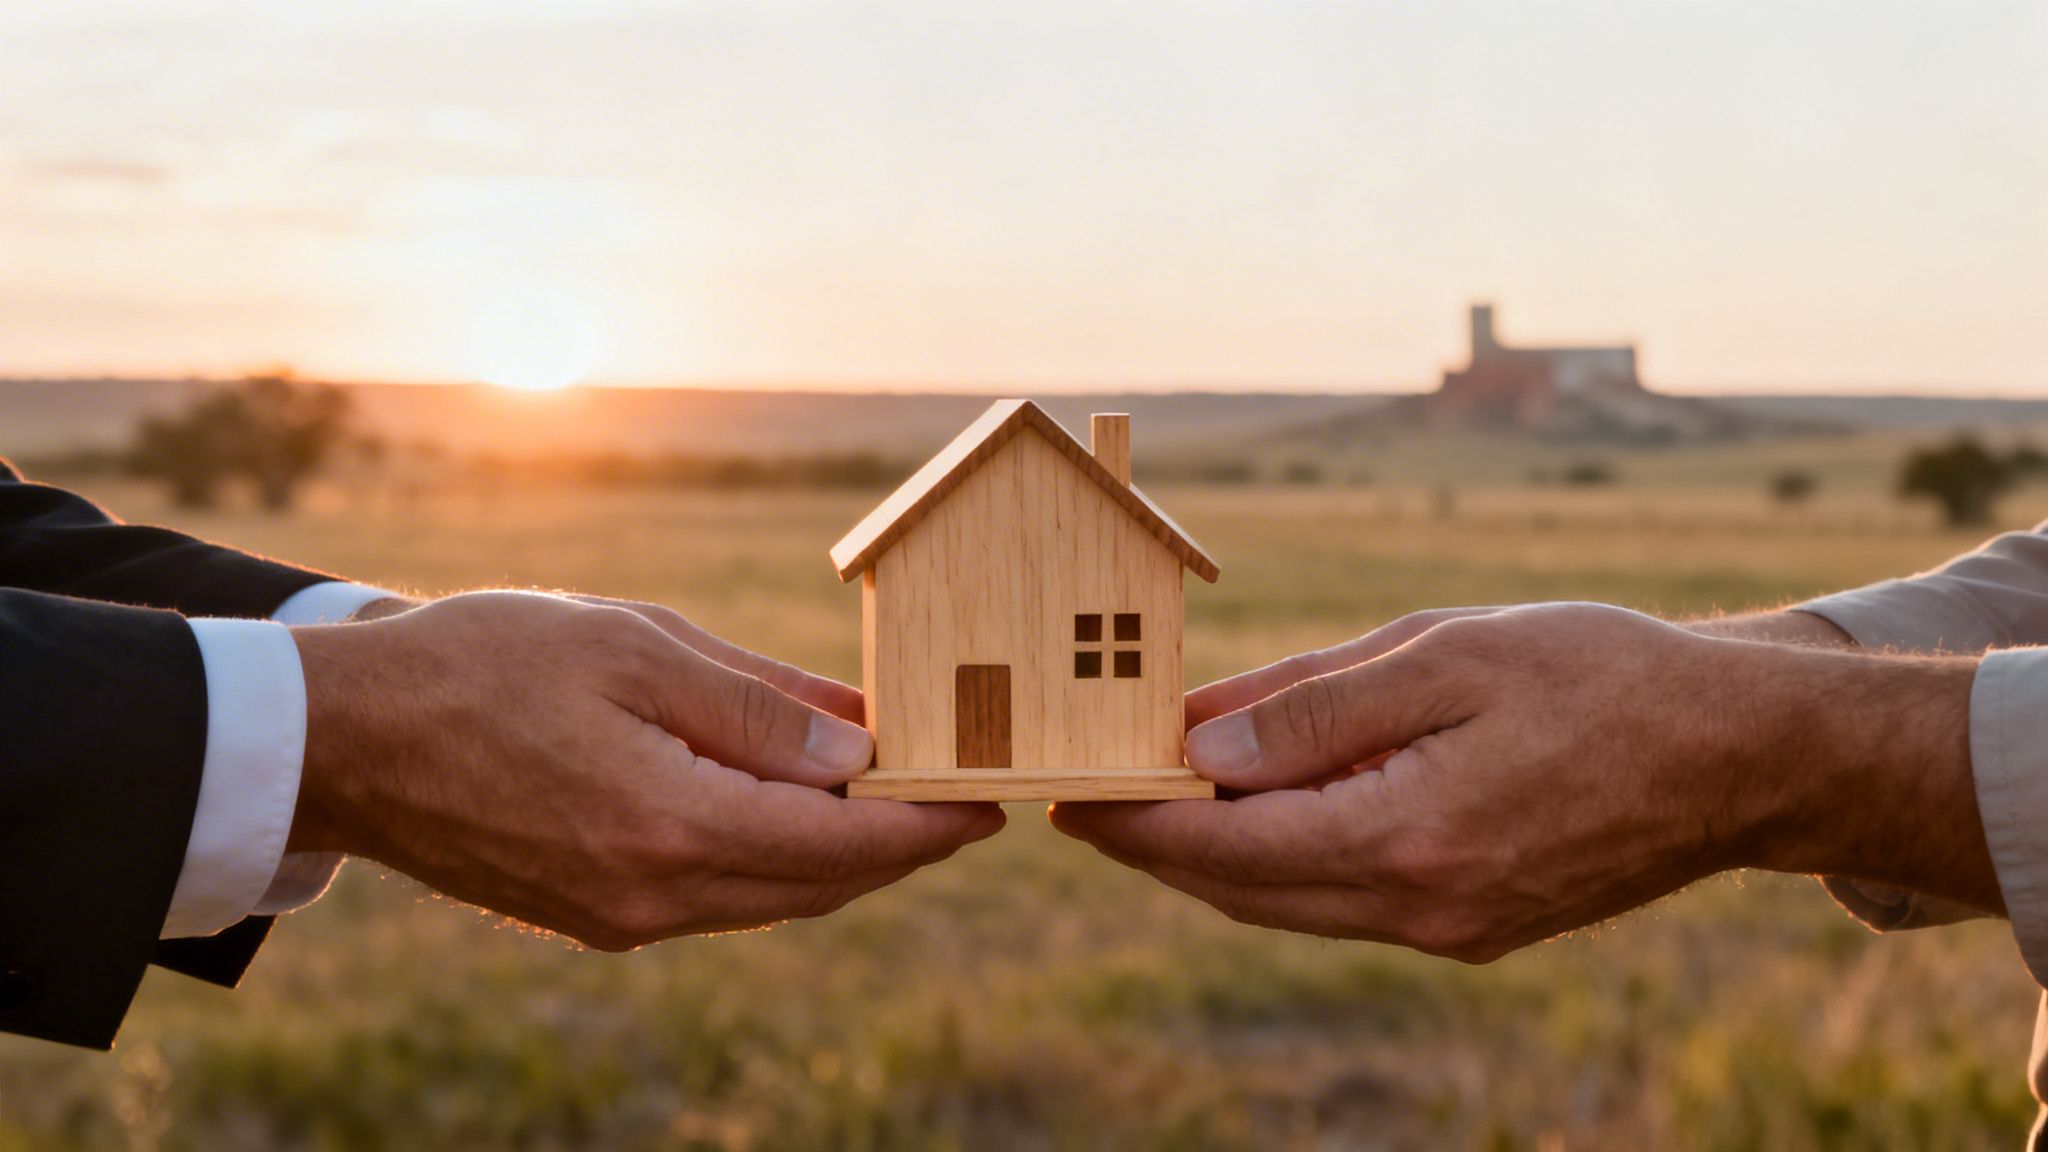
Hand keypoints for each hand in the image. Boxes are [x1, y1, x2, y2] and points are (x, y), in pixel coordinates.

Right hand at [290, 591, 1000, 949]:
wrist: (344, 738)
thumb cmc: (483, 665)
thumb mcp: (636, 649)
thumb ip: (760, 706)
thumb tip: (864, 747)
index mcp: (672, 825)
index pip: (844, 845)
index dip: (929, 825)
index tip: (992, 800)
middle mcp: (655, 897)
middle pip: (820, 885)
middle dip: (899, 844)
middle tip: (958, 794)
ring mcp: (621, 919)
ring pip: (772, 898)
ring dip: (837, 854)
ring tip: (888, 794)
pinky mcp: (592, 917)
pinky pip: (718, 898)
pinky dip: (771, 859)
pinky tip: (789, 808)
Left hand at [1055, 603, 1992, 961]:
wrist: (1741, 754)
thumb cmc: (1601, 678)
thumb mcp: (1450, 658)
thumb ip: (1317, 709)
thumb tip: (1200, 749)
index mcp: (1407, 840)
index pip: (1224, 846)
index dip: (1133, 821)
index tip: (1063, 793)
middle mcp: (1419, 908)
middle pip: (1241, 890)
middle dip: (1154, 845)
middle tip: (1082, 796)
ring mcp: (1450, 929)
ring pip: (1288, 904)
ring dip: (1214, 857)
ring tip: (1153, 796)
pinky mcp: (1474, 926)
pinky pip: (1343, 901)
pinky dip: (1285, 860)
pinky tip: (1265, 807)